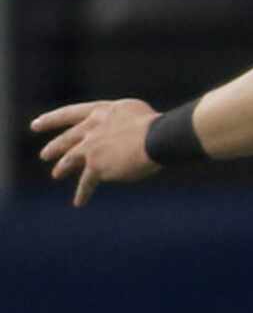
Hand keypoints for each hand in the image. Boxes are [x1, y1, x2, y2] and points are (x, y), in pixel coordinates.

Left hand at [31, 98, 161, 205]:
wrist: (156, 137)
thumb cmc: (155, 125)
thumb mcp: (133, 112)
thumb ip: (119, 121)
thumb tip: (120, 135)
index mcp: (100, 111)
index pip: (69, 114)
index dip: (51, 120)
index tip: (35, 125)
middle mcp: (91, 127)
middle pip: (67, 139)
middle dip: (54, 147)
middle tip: (44, 155)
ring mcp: (91, 147)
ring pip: (70, 159)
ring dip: (62, 167)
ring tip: (56, 174)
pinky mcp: (96, 166)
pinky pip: (86, 182)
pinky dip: (83, 193)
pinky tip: (79, 202)